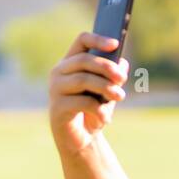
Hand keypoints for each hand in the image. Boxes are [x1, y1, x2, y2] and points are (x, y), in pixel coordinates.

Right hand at [48, 31, 129, 156]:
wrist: (80, 139)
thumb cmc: (92, 111)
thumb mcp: (107, 92)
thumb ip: (114, 77)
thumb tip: (123, 63)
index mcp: (70, 63)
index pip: (81, 41)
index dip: (98, 39)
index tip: (116, 44)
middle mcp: (59, 72)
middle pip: (84, 60)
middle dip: (106, 67)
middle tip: (123, 78)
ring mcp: (55, 89)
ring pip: (83, 79)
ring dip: (105, 87)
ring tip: (120, 97)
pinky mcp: (57, 107)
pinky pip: (82, 101)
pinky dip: (99, 109)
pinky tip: (106, 119)